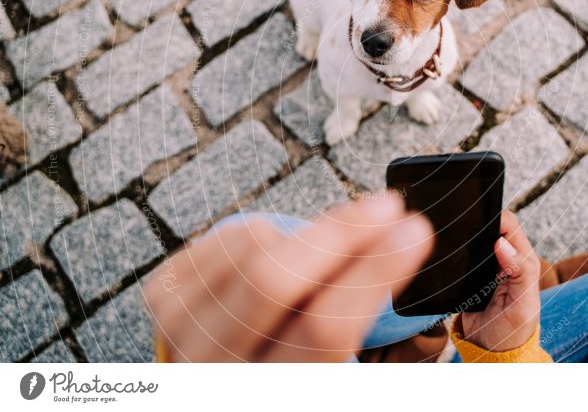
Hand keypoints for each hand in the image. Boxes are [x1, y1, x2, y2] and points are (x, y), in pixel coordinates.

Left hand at [143, 195, 432, 361]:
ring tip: (319, 255)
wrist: (221, 382)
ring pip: (252, 247)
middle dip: (341, 232)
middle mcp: (217, 368)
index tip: (414, 230)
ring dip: (303, 238)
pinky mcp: (162, 297)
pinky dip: (265, 234)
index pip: (325, 329)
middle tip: (388, 205)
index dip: (374, 271)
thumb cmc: (291, 368)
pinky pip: (226, 235)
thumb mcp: (327, 367)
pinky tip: (276, 255)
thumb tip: (404, 240)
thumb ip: (354, 317)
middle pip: (273, 279)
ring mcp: (179, 330)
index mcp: (278, 391)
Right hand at [460, 210, 541, 351]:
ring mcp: (486, 267)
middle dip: (477, 224)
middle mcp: (505, 259)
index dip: (495, 218)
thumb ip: (520, 273)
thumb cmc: (513, 332)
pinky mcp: (469, 276)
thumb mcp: (522, 306)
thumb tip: (503, 243)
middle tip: (460, 230)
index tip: (477, 221)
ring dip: (464, 238)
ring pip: (474, 239)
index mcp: (522, 260)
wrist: (490, 353)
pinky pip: (460, 257)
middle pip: (489, 227)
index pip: (509, 224)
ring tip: (451, 242)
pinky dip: (453, 254)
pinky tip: (446, 257)